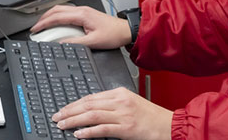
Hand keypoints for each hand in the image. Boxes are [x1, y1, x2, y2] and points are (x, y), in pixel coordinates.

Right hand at [30, 5, 130, 48]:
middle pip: (56, 10)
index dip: (44, 23)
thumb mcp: (92, 42)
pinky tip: (56, 23)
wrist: (126, 31)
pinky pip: (67, 12)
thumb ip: (75, 42)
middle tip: (36, 28)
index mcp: (81, 15)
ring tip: (43, 25)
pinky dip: (58, 17)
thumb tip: (60, 44)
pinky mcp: (86, 14)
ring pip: (61, 10)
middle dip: (43, 18)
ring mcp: (84, 11)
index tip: (36, 29)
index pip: (57, 17)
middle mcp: (82, 10)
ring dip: (50, 16)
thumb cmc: (113, 35)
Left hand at [52, 87, 172, 139]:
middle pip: (88, 104)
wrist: (170, 126)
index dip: (74, 103)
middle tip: (57, 116)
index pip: (91, 97)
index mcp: (120, 93)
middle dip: (70, 110)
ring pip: (92, 115)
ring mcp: (123, 114)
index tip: (64, 109)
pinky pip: (103, 129)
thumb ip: (113, 105)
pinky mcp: (126, 127)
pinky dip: (88, 131)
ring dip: (74, 120)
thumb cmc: (152, 117)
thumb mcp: (131, 104)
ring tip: (62, 125)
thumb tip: (92, 110)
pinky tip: (79, 134)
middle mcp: (120, 101)